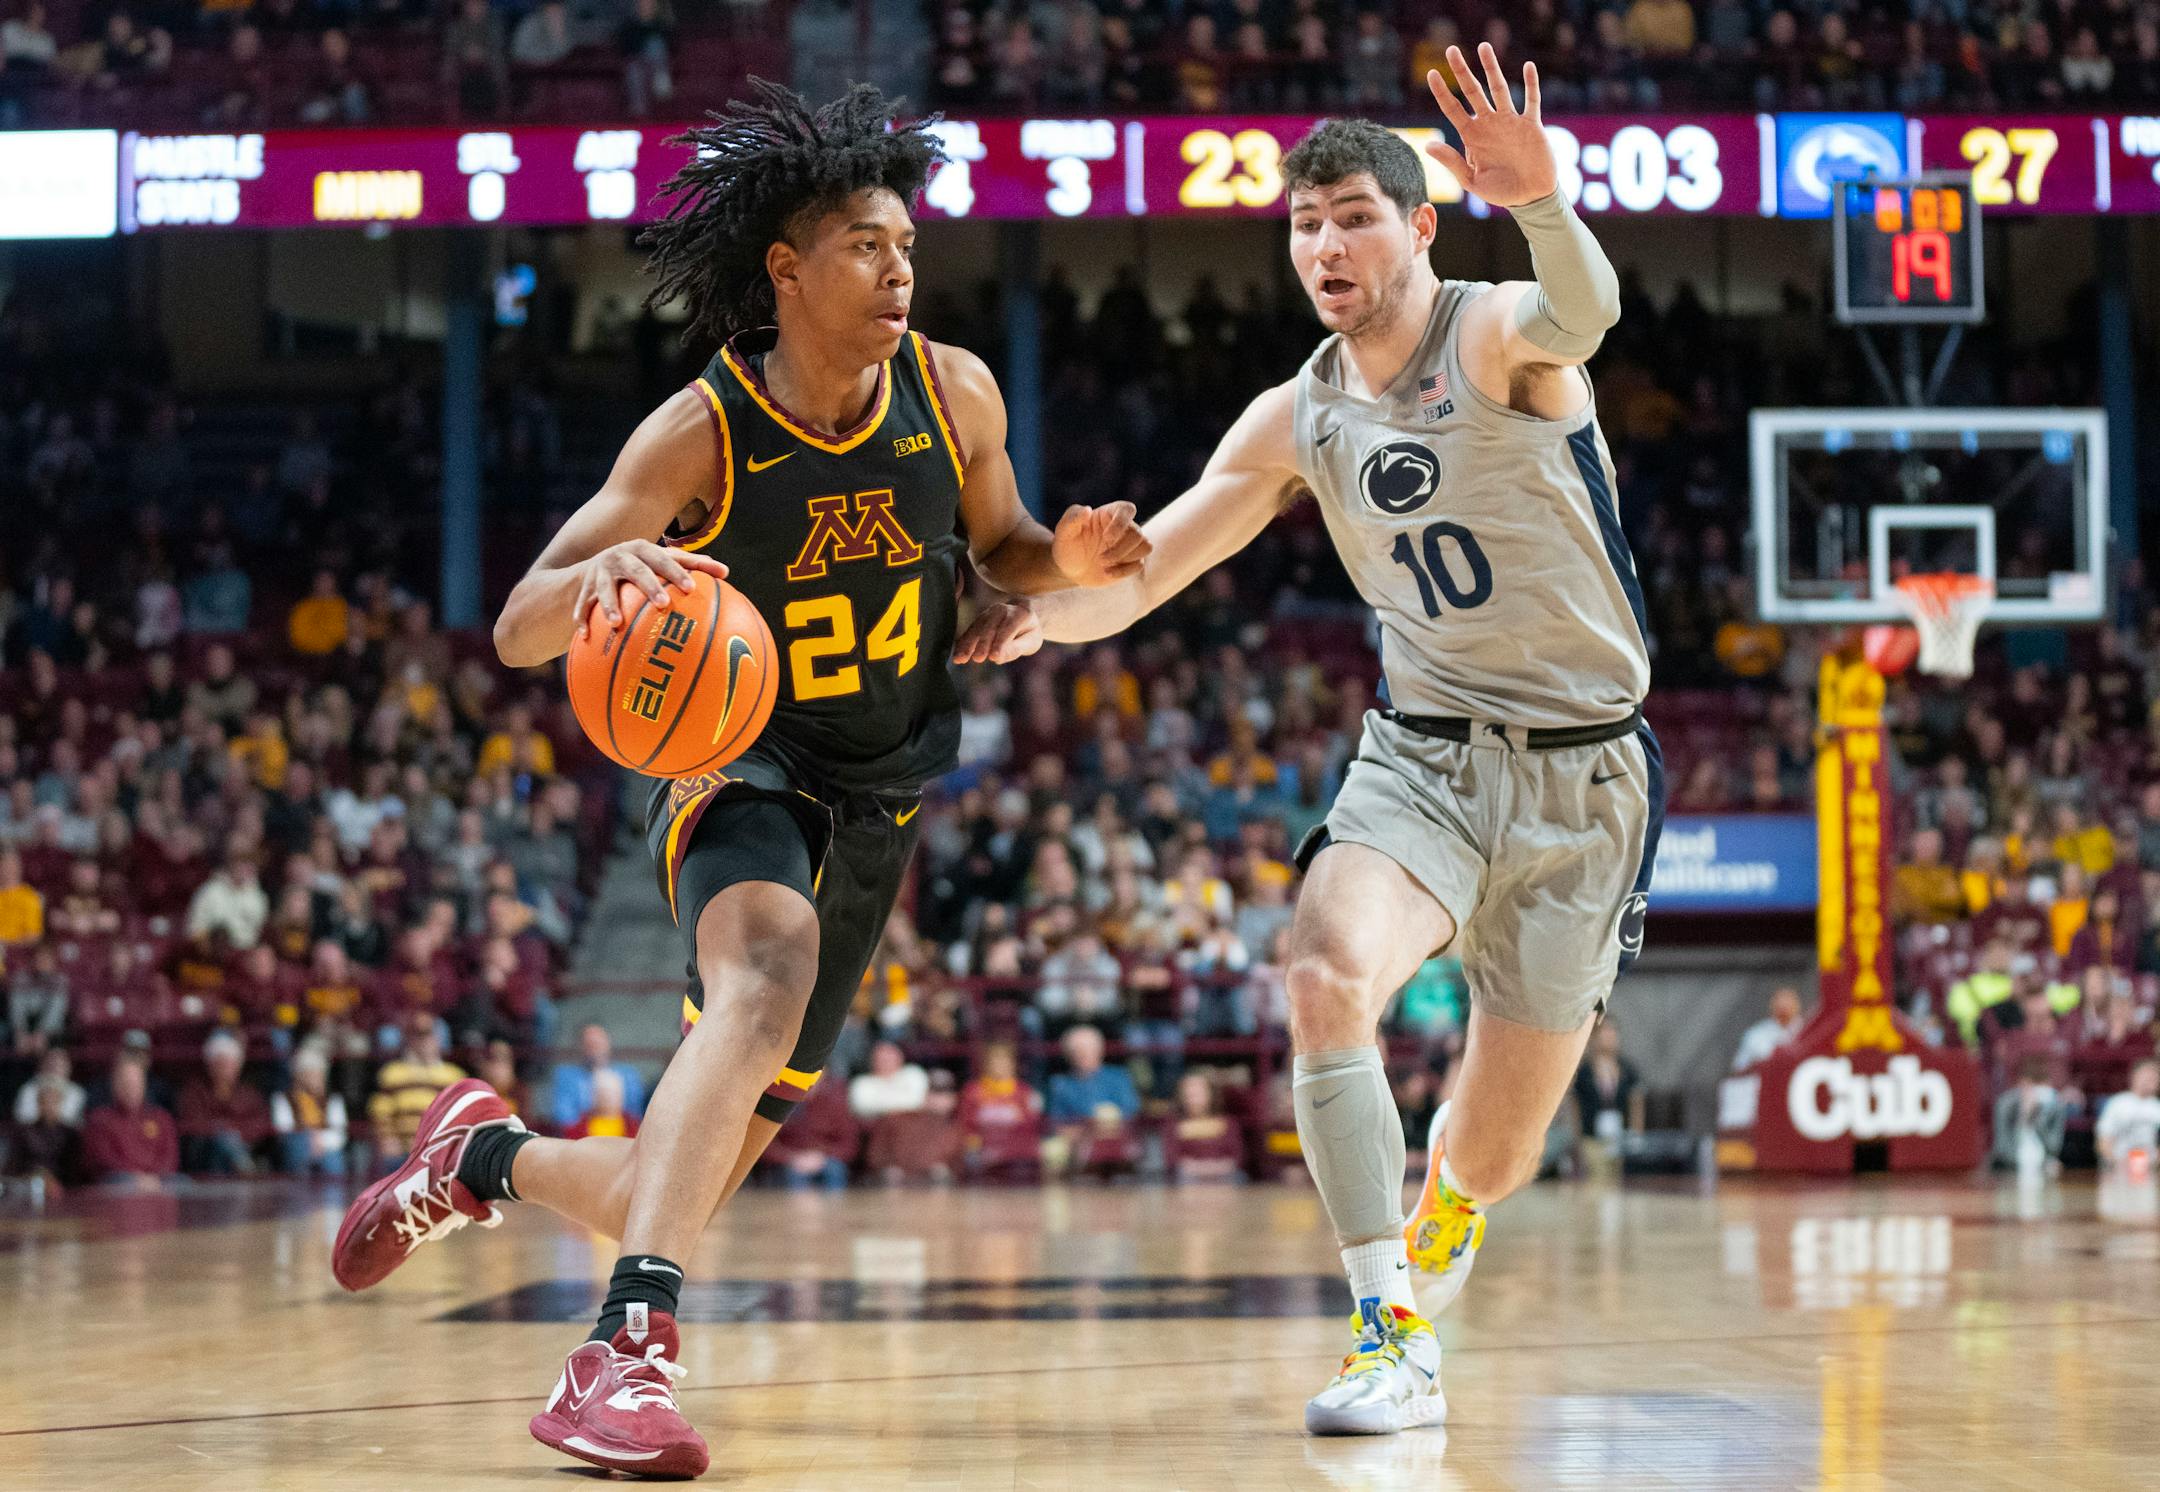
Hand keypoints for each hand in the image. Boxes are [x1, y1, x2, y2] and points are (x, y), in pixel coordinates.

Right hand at [572, 541, 728, 640]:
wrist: (596, 565)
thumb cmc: (642, 566)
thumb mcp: (662, 561)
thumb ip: (692, 564)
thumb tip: (726, 572)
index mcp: (643, 550)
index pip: (664, 559)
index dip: (678, 572)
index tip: (692, 588)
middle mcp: (620, 557)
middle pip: (637, 570)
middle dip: (649, 586)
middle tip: (662, 604)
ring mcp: (600, 573)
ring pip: (604, 589)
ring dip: (609, 605)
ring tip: (616, 623)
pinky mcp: (584, 589)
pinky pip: (582, 606)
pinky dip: (582, 619)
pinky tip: (585, 636)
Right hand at [951, 601, 1042, 665]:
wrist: (1023, 615)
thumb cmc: (1029, 632)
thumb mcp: (1031, 641)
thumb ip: (1016, 649)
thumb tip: (997, 658)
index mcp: (1021, 613)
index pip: (1009, 628)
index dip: (1001, 643)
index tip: (994, 657)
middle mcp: (1003, 609)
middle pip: (990, 626)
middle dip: (983, 643)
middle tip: (978, 659)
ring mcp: (989, 613)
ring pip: (976, 628)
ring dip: (968, 644)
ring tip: (960, 659)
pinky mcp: (979, 620)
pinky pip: (969, 631)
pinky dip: (962, 643)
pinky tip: (956, 655)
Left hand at [1050, 501, 1150, 586]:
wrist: (1070, 570)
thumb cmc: (1067, 546)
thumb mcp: (1064, 532)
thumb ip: (1073, 518)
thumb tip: (1087, 510)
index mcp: (1109, 513)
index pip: (1127, 510)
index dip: (1121, 523)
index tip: (1106, 537)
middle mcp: (1124, 527)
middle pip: (1137, 534)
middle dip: (1119, 549)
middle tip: (1100, 559)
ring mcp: (1130, 544)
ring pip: (1145, 546)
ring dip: (1125, 558)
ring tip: (1103, 564)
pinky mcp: (1132, 561)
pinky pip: (1140, 564)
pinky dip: (1124, 571)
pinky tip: (1107, 573)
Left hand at [1424, 43, 1556, 208]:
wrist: (1530, 198)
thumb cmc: (1500, 192)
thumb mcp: (1471, 180)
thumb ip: (1452, 162)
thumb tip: (1428, 145)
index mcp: (1472, 136)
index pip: (1452, 109)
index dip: (1441, 92)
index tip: (1431, 73)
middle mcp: (1489, 124)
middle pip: (1473, 91)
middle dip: (1462, 71)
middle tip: (1450, 50)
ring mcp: (1510, 121)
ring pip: (1499, 88)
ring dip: (1491, 68)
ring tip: (1483, 46)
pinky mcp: (1531, 124)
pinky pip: (1531, 100)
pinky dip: (1531, 84)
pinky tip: (1528, 66)